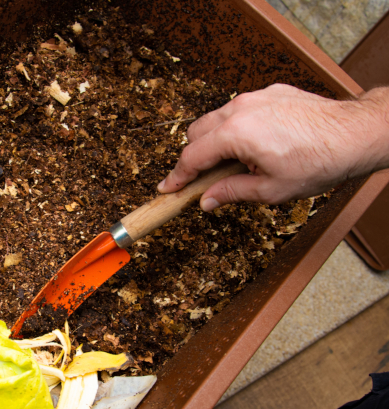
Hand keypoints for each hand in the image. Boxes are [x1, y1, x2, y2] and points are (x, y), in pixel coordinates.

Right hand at [157, 84, 388, 210]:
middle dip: (194, 157)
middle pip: (196, 133)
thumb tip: (206, 201)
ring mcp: (256, 98)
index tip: (167, 188)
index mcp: (235, 134)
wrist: (355, 134)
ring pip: (216, 118)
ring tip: (234, 165)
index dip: (176, 176)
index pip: (192, 157)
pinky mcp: (271, 93)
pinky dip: (236, 128)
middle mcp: (240, 109)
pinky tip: (254, 146)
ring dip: (215, 141)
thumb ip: (231, 193)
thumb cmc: (318, 161)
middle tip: (203, 180)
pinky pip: (240, 110)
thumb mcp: (270, 190)